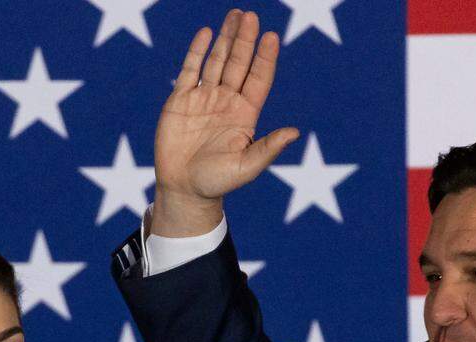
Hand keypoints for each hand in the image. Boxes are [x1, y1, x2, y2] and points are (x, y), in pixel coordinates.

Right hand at [152, 9, 298, 236]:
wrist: (183, 189)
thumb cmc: (217, 182)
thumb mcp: (247, 167)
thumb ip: (268, 148)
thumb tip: (295, 132)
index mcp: (245, 115)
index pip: (259, 79)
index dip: (265, 58)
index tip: (272, 37)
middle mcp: (227, 102)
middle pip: (239, 64)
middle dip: (245, 41)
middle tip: (251, 16)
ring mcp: (204, 98)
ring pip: (217, 61)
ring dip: (226, 39)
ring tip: (236, 16)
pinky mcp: (181, 100)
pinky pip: (191, 70)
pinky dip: (197, 51)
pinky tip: (206, 33)